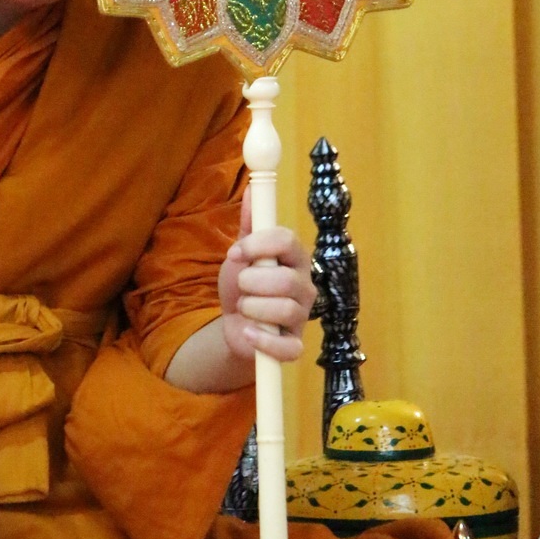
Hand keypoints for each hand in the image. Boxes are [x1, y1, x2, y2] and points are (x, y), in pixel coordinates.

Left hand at [217, 189, 314, 363]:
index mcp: (294, 258)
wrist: (235, 323)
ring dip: (252, 308)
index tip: (235, 252)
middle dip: (252, 282)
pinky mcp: (294, 345)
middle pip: (286, 279)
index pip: (288, 240)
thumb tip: (253, 191)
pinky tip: (248, 332)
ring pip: (284, 309)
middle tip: (241, 285)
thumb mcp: (242, 252)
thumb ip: (250, 224)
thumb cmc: (244, 284)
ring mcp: (302, 316)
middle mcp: (304, 285)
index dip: (259, 244)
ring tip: (244, 308)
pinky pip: (288, 348)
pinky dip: (263, 341)